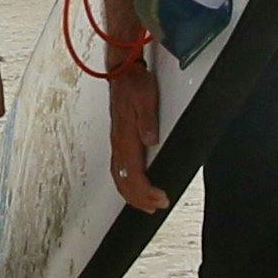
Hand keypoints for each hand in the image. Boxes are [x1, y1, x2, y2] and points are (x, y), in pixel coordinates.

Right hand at [107, 51, 167, 210]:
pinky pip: (117, 168)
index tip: (160, 199)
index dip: (146, 191)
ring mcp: (117, 141)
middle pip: (124, 180)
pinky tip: (131, 185)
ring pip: (119, 176)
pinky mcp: (118, 138)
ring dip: (131, 194)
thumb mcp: (145, 97)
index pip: (133, 173)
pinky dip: (124, 183)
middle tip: (155, 207)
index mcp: (125, 136)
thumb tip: (150, 140)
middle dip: (139, 199)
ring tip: (145, 204)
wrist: (121, 70)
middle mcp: (119, 142)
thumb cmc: (134, 83)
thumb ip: (147, 120)